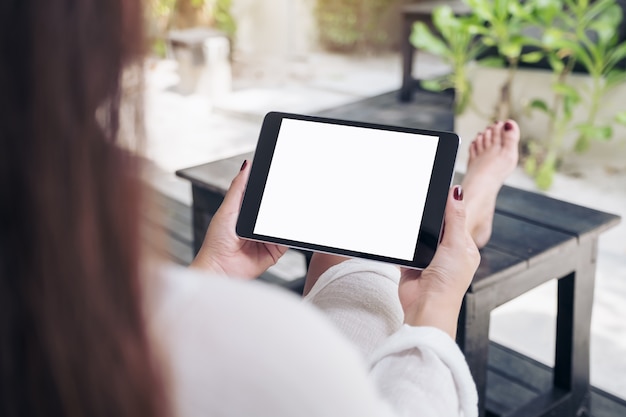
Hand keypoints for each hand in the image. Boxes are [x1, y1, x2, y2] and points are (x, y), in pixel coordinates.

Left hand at [190, 161, 287, 278]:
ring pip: (283, 222)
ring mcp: (267, 237)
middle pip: (276, 208)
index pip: (263, 195)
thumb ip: (238, 188)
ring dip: (287, 217)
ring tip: (287, 210)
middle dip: (283, 201)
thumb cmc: (216, 243)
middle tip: (290, 191)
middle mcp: (258, 224)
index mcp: (246, 212)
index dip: (272, 186)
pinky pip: (287, 239)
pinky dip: (290, 233)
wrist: (220, 269)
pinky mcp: (275, 250)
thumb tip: (246, 166)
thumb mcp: (227, 209)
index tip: (279, 174)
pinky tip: (287, 227)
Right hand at [399, 185, 479, 337]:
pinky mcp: (412, 266)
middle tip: (422, 208)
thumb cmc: (448, 285)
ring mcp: (429, 260)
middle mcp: (447, 254)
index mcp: (464, 249)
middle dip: (429, 221)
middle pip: (436, 228)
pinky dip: (403, 246)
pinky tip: (403, 242)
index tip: (438, 192)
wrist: (427, 307)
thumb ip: (454, 218)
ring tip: (414, 229)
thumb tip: (456, 193)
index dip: (448, 207)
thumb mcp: (455, 245)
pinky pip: (406, 249)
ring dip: (416, 234)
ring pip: (420, 238)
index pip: (456, 220)